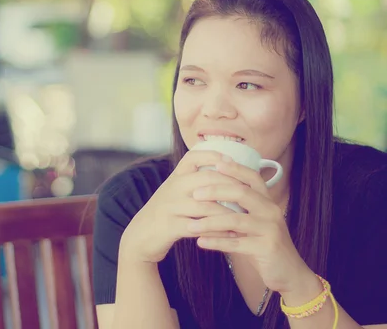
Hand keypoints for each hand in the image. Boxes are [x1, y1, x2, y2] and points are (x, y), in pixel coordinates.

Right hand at [119, 151, 242, 263]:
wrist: (140, 236)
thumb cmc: (165, 213)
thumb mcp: (175, 192)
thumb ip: (193, 182)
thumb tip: (224, 171)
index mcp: (175, 177)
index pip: (193, 157)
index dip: (214, 156)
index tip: (233, 162)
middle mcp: (172, 188)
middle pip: (207, 179)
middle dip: (232, 186)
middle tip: (250, 194)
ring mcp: (171, 207)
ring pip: (207, 206)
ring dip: (229, 213)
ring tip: (246, 218)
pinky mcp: (171, 226)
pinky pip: (200, 227)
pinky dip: (218, 232)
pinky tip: (232, 235)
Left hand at [186, 158, 312, 292]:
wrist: (289, 273)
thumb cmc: (264, 244)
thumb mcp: (254, 222)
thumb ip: (239, 208)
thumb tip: (210, 192)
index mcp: (267, 201)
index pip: (252, 178)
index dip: (235, 169)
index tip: (215, 163)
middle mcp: (271, 211)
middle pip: (242, 193)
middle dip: (216, 191)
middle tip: (194, 194)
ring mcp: (270, 229)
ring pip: (236, 220)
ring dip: (210, 222)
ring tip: (190, 224)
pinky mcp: (266, 248)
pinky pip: (237, 243)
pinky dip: (217, 242)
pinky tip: (200, 242)